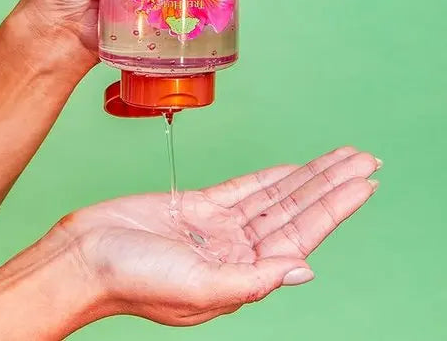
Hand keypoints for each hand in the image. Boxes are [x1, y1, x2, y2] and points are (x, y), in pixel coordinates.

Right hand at [56, 146, 380, 326]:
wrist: (84, 257)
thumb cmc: (131, 280)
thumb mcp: (197, 289)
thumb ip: (251, 280)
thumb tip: (303, 270)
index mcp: (240, 274)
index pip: (301, 235)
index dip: (334, 207)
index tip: (363, 183)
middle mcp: (236, 250)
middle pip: (295, 210)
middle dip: (330, 184)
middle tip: (364, 160)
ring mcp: (218, 226)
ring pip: (274, 195)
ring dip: (306, 176)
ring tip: (339, 158)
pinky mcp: (197, 205)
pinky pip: (243, 188)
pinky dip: (268, 177)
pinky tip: (291, 169)